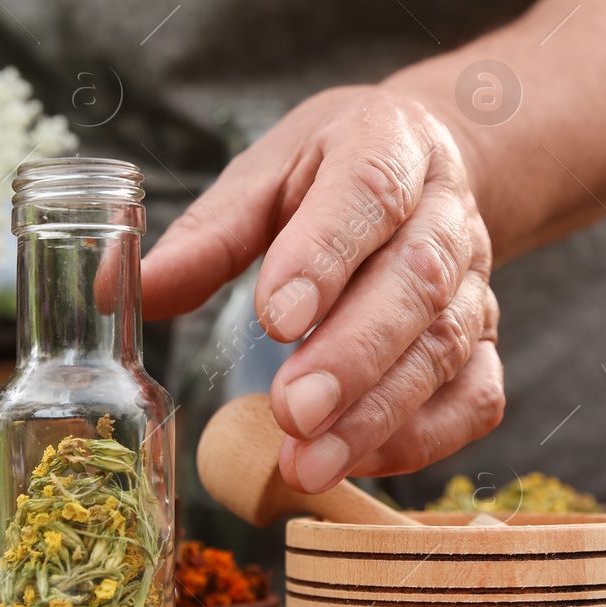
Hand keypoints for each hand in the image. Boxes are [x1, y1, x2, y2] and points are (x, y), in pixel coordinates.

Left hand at [142, 85, 502, 492]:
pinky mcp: (485, 340)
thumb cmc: (330, 171)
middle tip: (292, 412)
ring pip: (445, 347)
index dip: (325, 257)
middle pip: (416, 282)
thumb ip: (207, 234)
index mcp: (388, 143)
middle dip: (353, 355)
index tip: (273, 319)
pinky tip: (359, 463)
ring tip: (309, 463)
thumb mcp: (267, 174)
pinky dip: (424, 437)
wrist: (430, 165)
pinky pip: (476, 396)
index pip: (367, 192)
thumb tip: (120, 288)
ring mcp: (474, 280)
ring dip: (379, 412)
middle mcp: (445, 211)